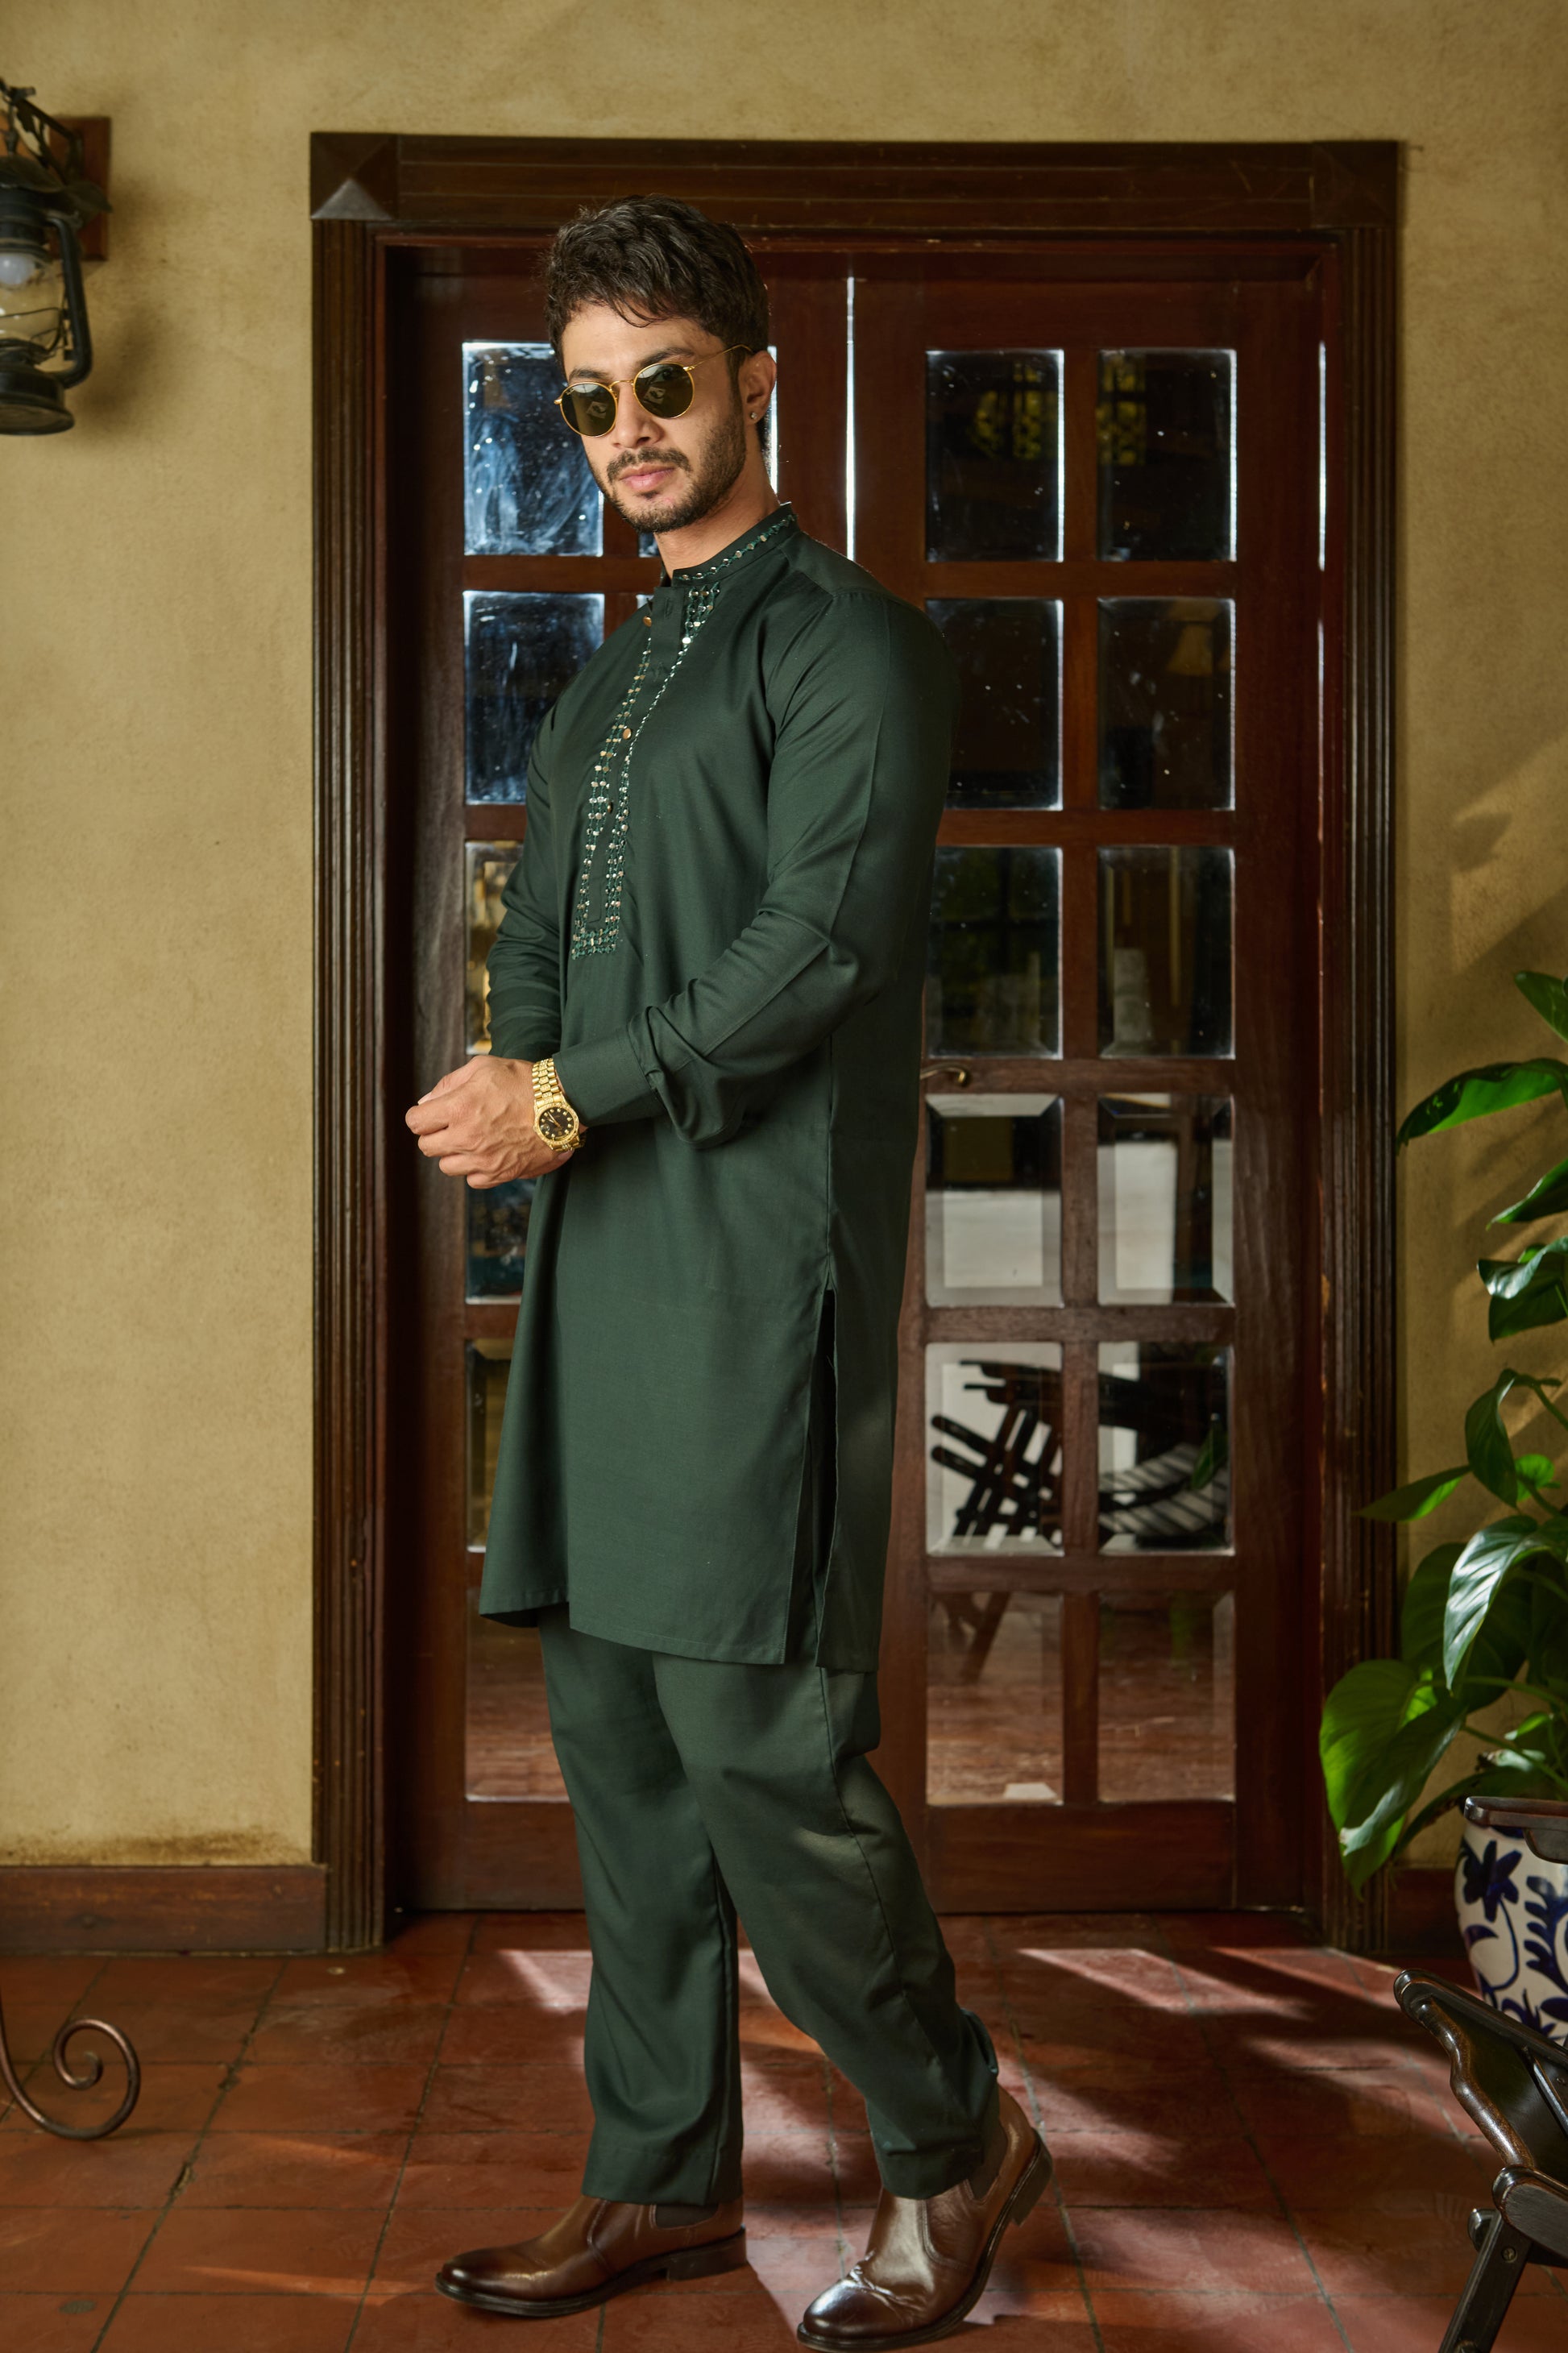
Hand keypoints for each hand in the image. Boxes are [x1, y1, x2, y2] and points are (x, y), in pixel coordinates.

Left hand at [404, 1056, 578, 1185]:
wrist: (563, 1105)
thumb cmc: (525, 1082)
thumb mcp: (483, 1068)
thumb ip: (449, 1084)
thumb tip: (426, 1102)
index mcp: (459, 1108)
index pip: (416, 1122)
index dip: (421, 1115)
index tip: (431, 1113)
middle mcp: (466, 1137)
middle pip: (426, 1147)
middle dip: (434, 1134)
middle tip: (452, 1124)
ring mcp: (483, 1160)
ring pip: (446, 1166)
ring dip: (453, 1153)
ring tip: (472, 1138)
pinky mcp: (499, 1174)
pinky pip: (472, 1180)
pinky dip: (475, 1169)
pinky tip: (487, 1152)